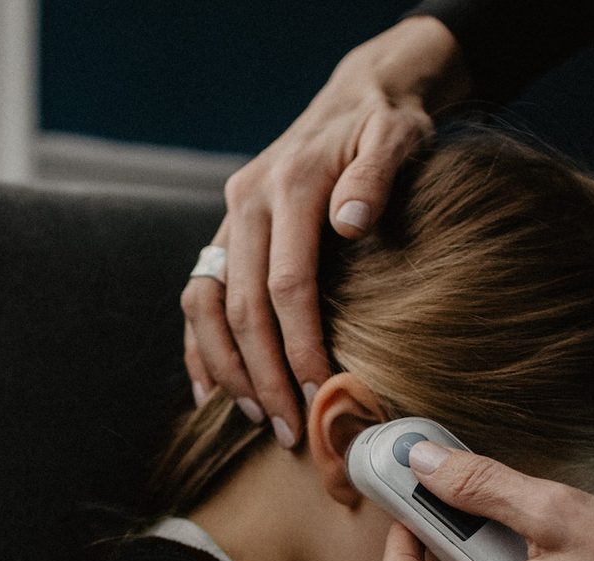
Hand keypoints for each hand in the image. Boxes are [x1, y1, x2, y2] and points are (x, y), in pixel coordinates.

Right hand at [180, 16, 470, 446]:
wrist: (353, 97)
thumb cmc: (383, 126)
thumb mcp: (396, 135)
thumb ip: (376, 174)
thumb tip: (351, 220)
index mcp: (288, 185)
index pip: (287, 284)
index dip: (301, 345)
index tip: (321, 393)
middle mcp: (245, 204)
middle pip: (242, 306)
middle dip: (263, 375)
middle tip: (287, 429)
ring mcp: (228, 222)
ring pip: (206, 307)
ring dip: (225, 368)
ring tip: (252, 417)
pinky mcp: (223, 237)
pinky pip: (197, 298)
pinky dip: (199, 347)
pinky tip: (211, 391)